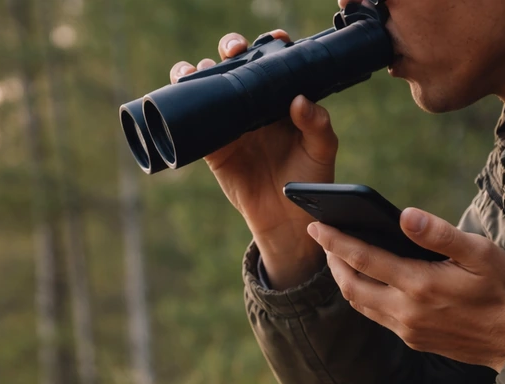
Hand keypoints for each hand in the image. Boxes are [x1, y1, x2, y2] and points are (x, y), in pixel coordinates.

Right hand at [170, 32, 338, 288]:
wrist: (287, 221)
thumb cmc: (310, 184)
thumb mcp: (322, 151)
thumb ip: (318, 125)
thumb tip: (300, 100)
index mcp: (281, 101)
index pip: (273, 64)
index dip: (270, 46)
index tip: (274, 41)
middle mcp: (255, 107)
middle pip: (236, 66)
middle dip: (231, 49)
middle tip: (233, 50)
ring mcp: (232, 125)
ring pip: (210, 88)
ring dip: (200, 71)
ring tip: (198, 69)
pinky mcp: (214, 148)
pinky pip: (196, 122)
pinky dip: (183, 105)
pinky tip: (181, 92)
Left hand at [308, 208, 504, 371]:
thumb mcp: (481, 253)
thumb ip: (440, 234)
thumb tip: (404, 215)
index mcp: (419, 285)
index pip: (363, 259)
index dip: (335, 241)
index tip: (315, 226)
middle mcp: (406, 311)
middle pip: (351, 286)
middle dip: (333, 261)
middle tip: (323, 239)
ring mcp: (407, 330)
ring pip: (361, 304)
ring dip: (346, 280)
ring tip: (340, 258)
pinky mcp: (413, 340)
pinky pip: (378, 316)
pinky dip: (365, 296)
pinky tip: (370, 281)